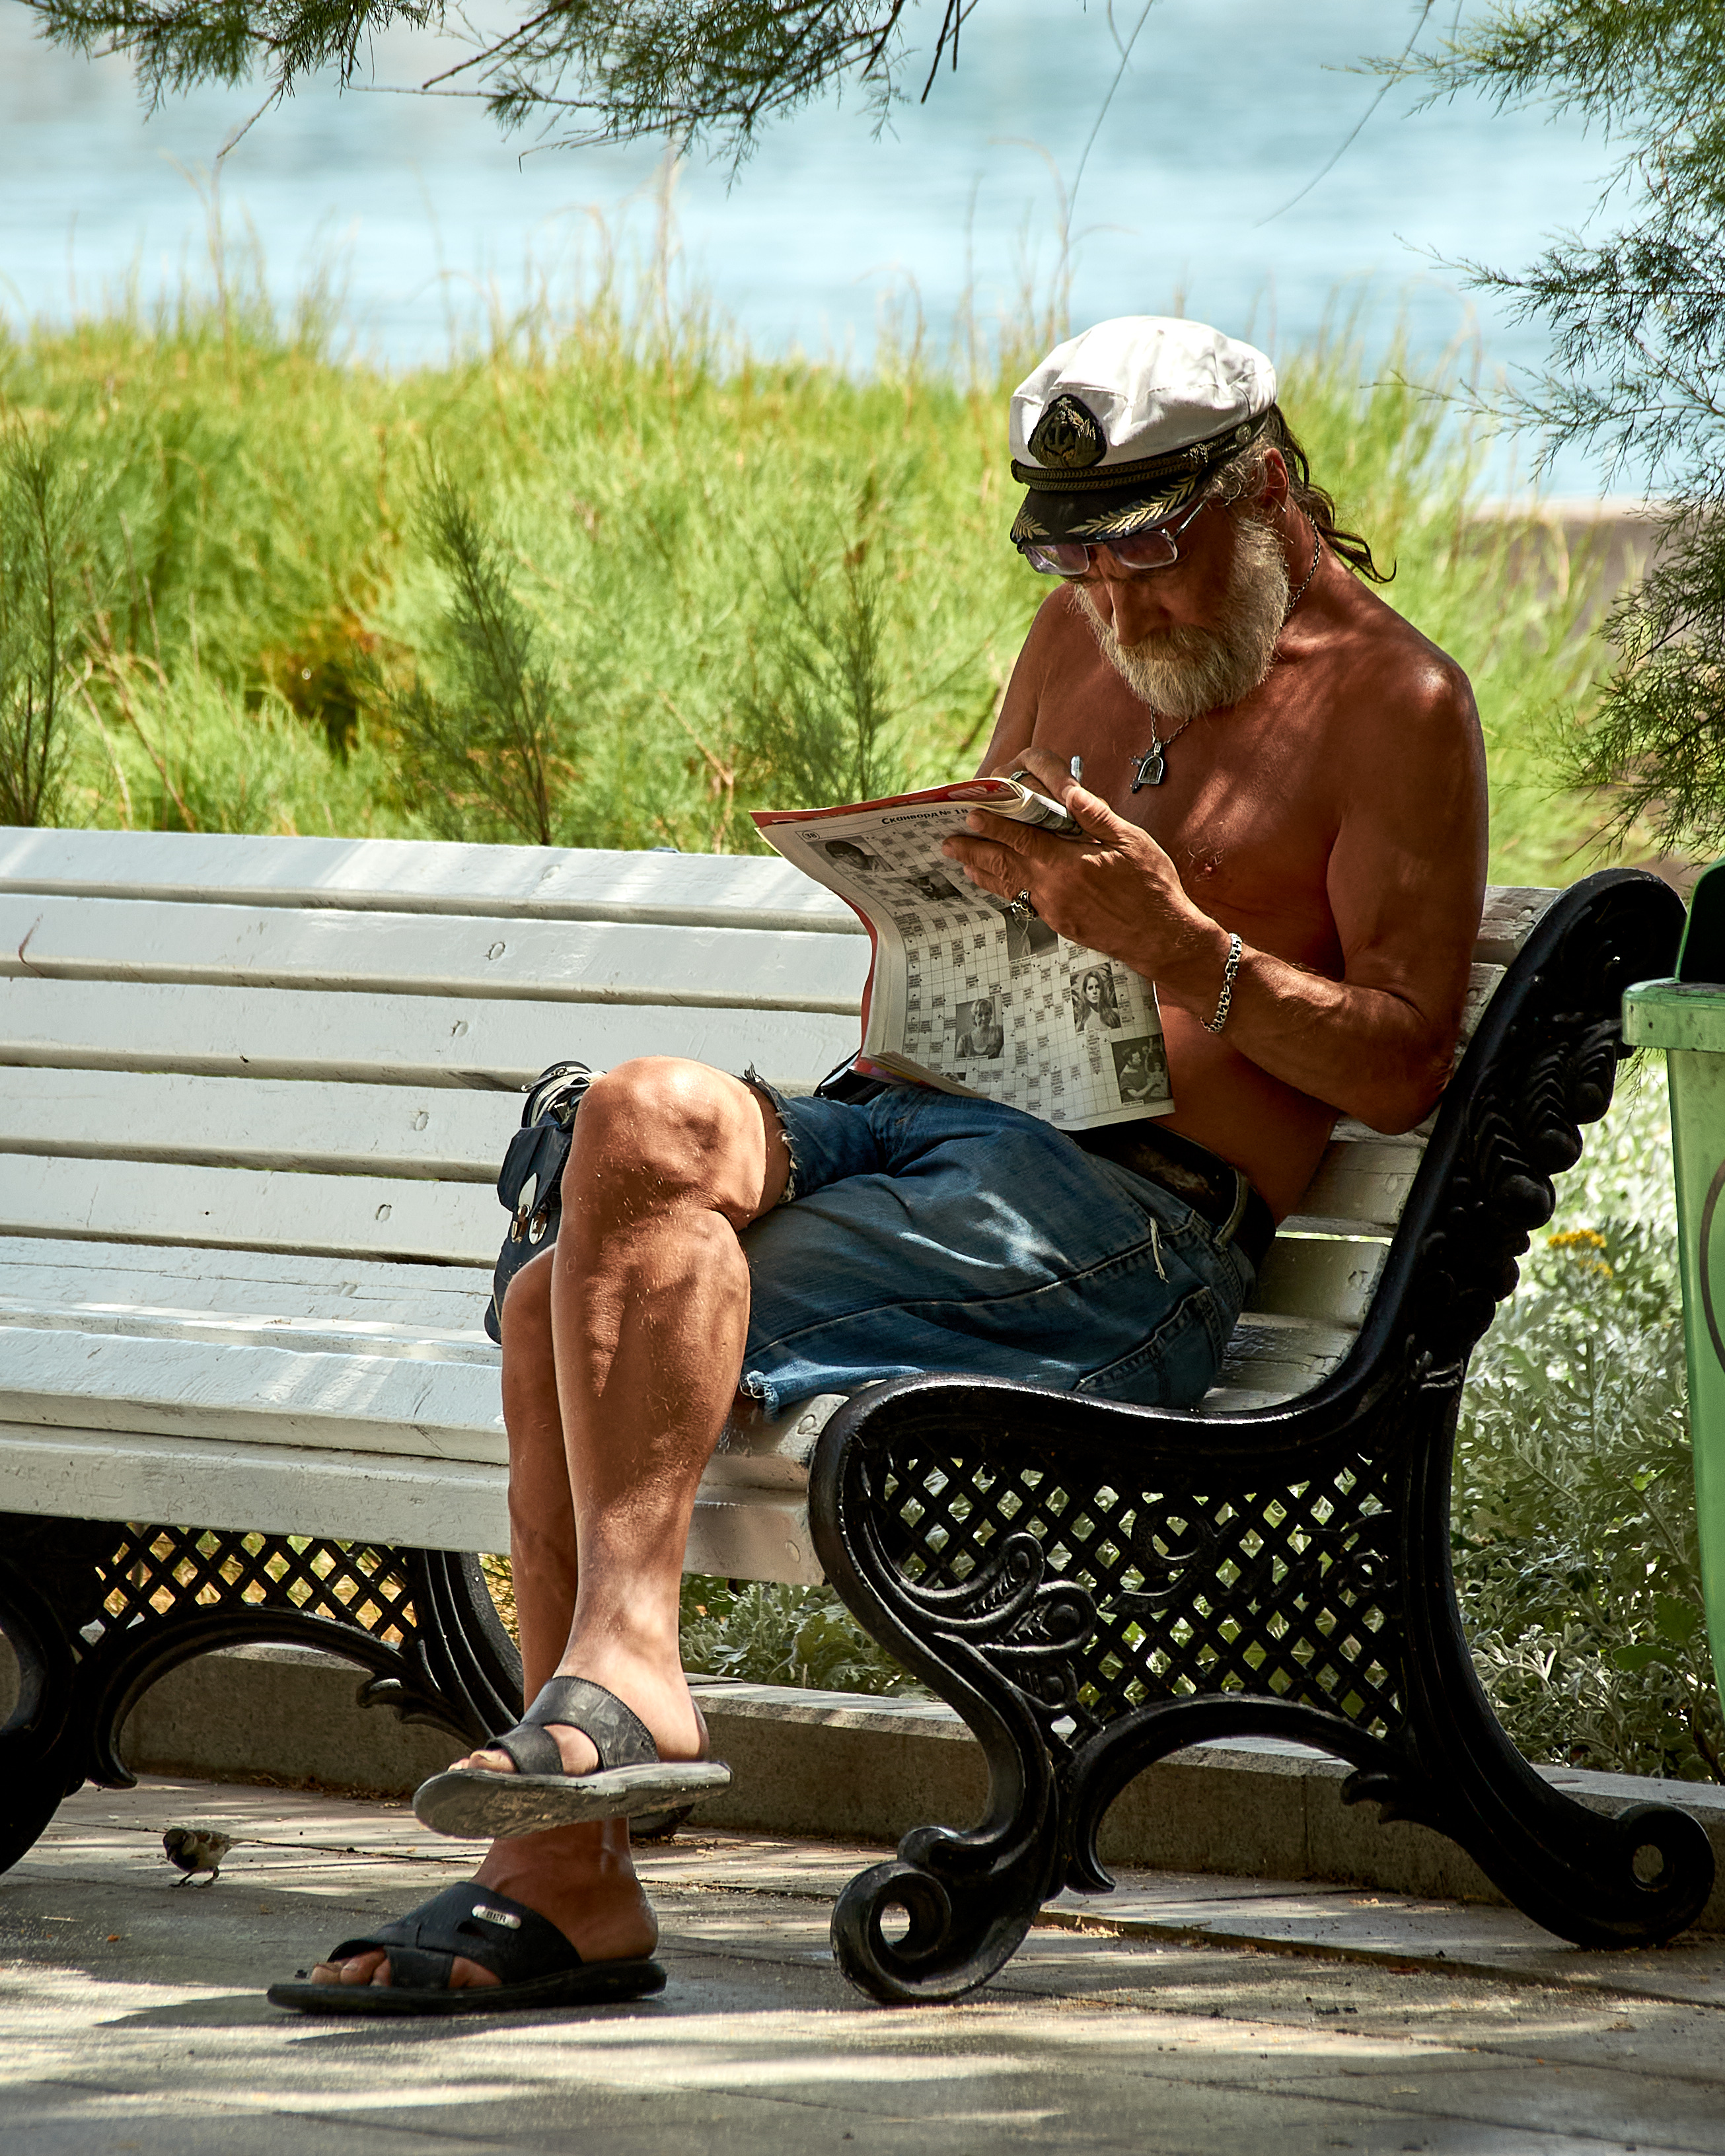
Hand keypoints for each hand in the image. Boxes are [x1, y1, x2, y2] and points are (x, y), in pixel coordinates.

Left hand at [942, 747, 1228, 1004]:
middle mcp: (1054, 888)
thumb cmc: (1151, 885)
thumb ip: (1095, 815)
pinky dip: (1005, 890)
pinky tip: (998, 884)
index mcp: (1069, 864)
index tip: (970, 816)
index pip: (1021, 839)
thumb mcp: (1131, 841)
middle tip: (947, 843)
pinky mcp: (1059, 924)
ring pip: (1009, 887)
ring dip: (983, 872)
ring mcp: (1054, 909)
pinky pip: (1023, 902)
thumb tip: (1070, 789)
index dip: (993, 826)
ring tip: (962, 862)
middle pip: (1003, 865)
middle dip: (973, 852)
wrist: (1162, 937)